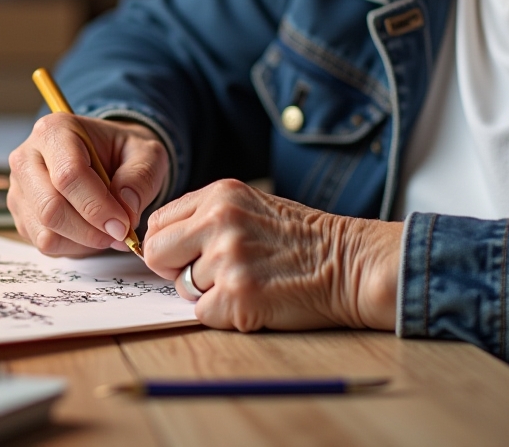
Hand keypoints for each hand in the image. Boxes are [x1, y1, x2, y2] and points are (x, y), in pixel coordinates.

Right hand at [8, 114, 168, 256]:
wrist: (105, 156)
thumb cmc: (122, 151)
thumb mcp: (146, 153)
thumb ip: (140, 178)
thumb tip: (126, 209)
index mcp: (54, 131)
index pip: (68, 174)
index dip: (97, 206)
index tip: (124, 224)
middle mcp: (27, 157)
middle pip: (50, 207)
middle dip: (90, 230)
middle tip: (120, 234)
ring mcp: (19, 188)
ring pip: (46, 231)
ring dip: (84, 240)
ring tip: (108, 230)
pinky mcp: (21, 214)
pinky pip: (45, 243)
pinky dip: (74, 246)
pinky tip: (91, 231)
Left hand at [142, 179, 400, 330]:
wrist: (351, 263)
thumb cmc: (303, 239)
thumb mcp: (251, 205)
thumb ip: (206, 216)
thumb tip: (162, 242)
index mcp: (219, 194)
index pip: (158, 223)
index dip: (169, 246)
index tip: (187, 256)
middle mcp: (219, 220)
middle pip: (156, 253)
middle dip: (175, 270)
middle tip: (211, 275)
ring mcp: (228, 258)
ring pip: (184, 287)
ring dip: (211, 293)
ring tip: (250, 281)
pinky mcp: (239, 295)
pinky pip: (203, 314)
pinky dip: (224, 315)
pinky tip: (255, 301)